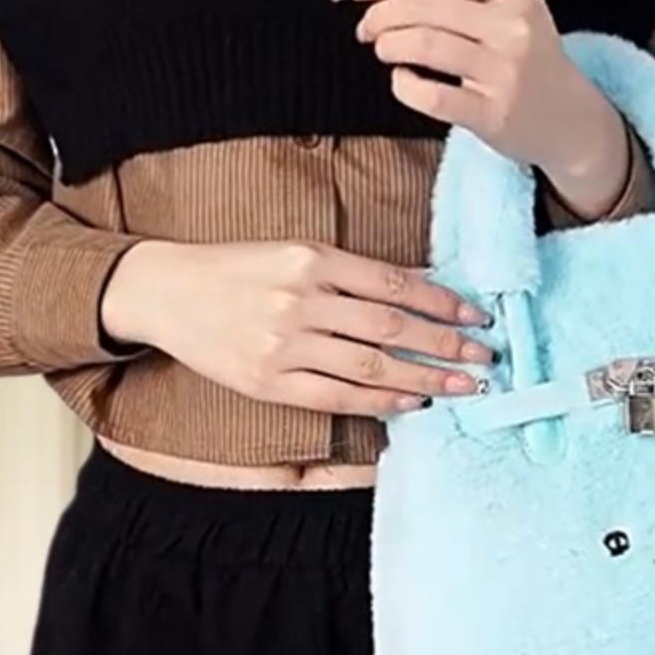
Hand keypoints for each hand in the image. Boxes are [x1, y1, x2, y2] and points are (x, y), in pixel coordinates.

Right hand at [100, 238, 496, 416]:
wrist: (167, 291)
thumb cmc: (239, 269)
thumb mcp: (294, 251)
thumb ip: (351, 272)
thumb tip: (418, 288)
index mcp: (313, 259)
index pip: (395, 283)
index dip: (443, 301)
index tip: (478, 315)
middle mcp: (302, 300)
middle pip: (391, 327)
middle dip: (446, 344)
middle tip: (486, 357)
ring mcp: (284, 345)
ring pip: (371, 367)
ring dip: (424, 378)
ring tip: (463, 386)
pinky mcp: (268, 381)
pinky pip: (336, 397)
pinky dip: (380, 402)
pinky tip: (412, 402)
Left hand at [331, 0, 632, 218]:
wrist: (571, 120)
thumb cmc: (526, 59)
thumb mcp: (500, 10)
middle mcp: (513, 26)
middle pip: (423, 5)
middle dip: (379, 14)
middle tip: (365, 28)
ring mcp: (506, 72)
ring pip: (424, 45)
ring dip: (388, 45)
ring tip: (383, 50)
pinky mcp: (494, 114)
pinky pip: (431, 95)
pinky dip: (403, 85)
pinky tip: (403, 80)